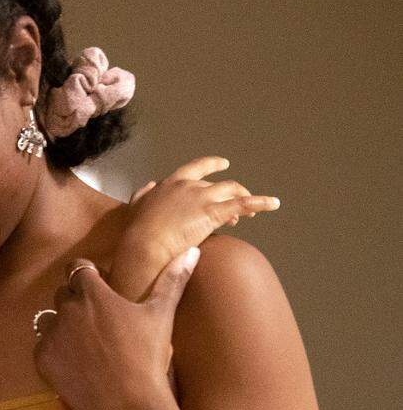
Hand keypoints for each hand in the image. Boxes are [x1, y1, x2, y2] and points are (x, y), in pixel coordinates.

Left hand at [34, 251, 196, 409]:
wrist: (128, 404)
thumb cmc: (148, 357)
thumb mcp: (161, 315)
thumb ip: (172, 280)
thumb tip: (191, 251)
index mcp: (93, 293)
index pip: (77, 268)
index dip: (87, 276)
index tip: (98, 288)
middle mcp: (67, 309)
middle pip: (62, 294)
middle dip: (75, 303)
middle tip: (96, 324)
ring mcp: (52, 335)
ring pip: (49, 320)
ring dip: (62, 327)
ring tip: (85, 346)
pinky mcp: (42, 359)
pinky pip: (42, 347)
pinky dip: (55, 353)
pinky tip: (76, 364)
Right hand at [121, 157, 278, 273]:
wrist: (143, 245)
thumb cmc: (137, 231)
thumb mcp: (136, 207)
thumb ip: (142, 195)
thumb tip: (148, 186)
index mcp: (171, 183)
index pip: (196, 168)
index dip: (212, 164)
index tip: (224, 164)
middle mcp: (189, 186)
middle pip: (219, 184)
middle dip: (231, 193)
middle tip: (237, 209)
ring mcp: (202, 198)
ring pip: (232, 192)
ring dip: (244, 201)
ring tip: (250, 215)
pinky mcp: (213, 213)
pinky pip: (243, 204)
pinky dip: (260, 202)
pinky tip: (274, 204)